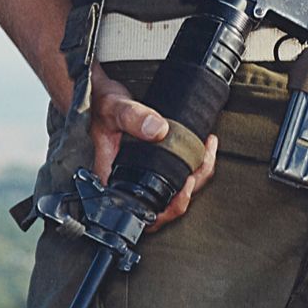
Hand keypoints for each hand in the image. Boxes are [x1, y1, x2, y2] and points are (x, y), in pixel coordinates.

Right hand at [89, 67, 217, 231]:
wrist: (100, 95)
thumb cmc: (100, 105)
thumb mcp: (114, 108)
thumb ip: (132, 117)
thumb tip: (157, 130)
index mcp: (114, 179)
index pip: (143, 212)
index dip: (169, 208)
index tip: (185, 187)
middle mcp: (128, 182)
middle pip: (165, 205)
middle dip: (191, 188)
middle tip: (204, 161)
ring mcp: (141, 175)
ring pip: (174, 191)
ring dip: (197, 176)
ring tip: (208, 150)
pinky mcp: (151, 164)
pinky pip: (175, 175)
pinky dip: (193, 165)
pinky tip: (202, 148)